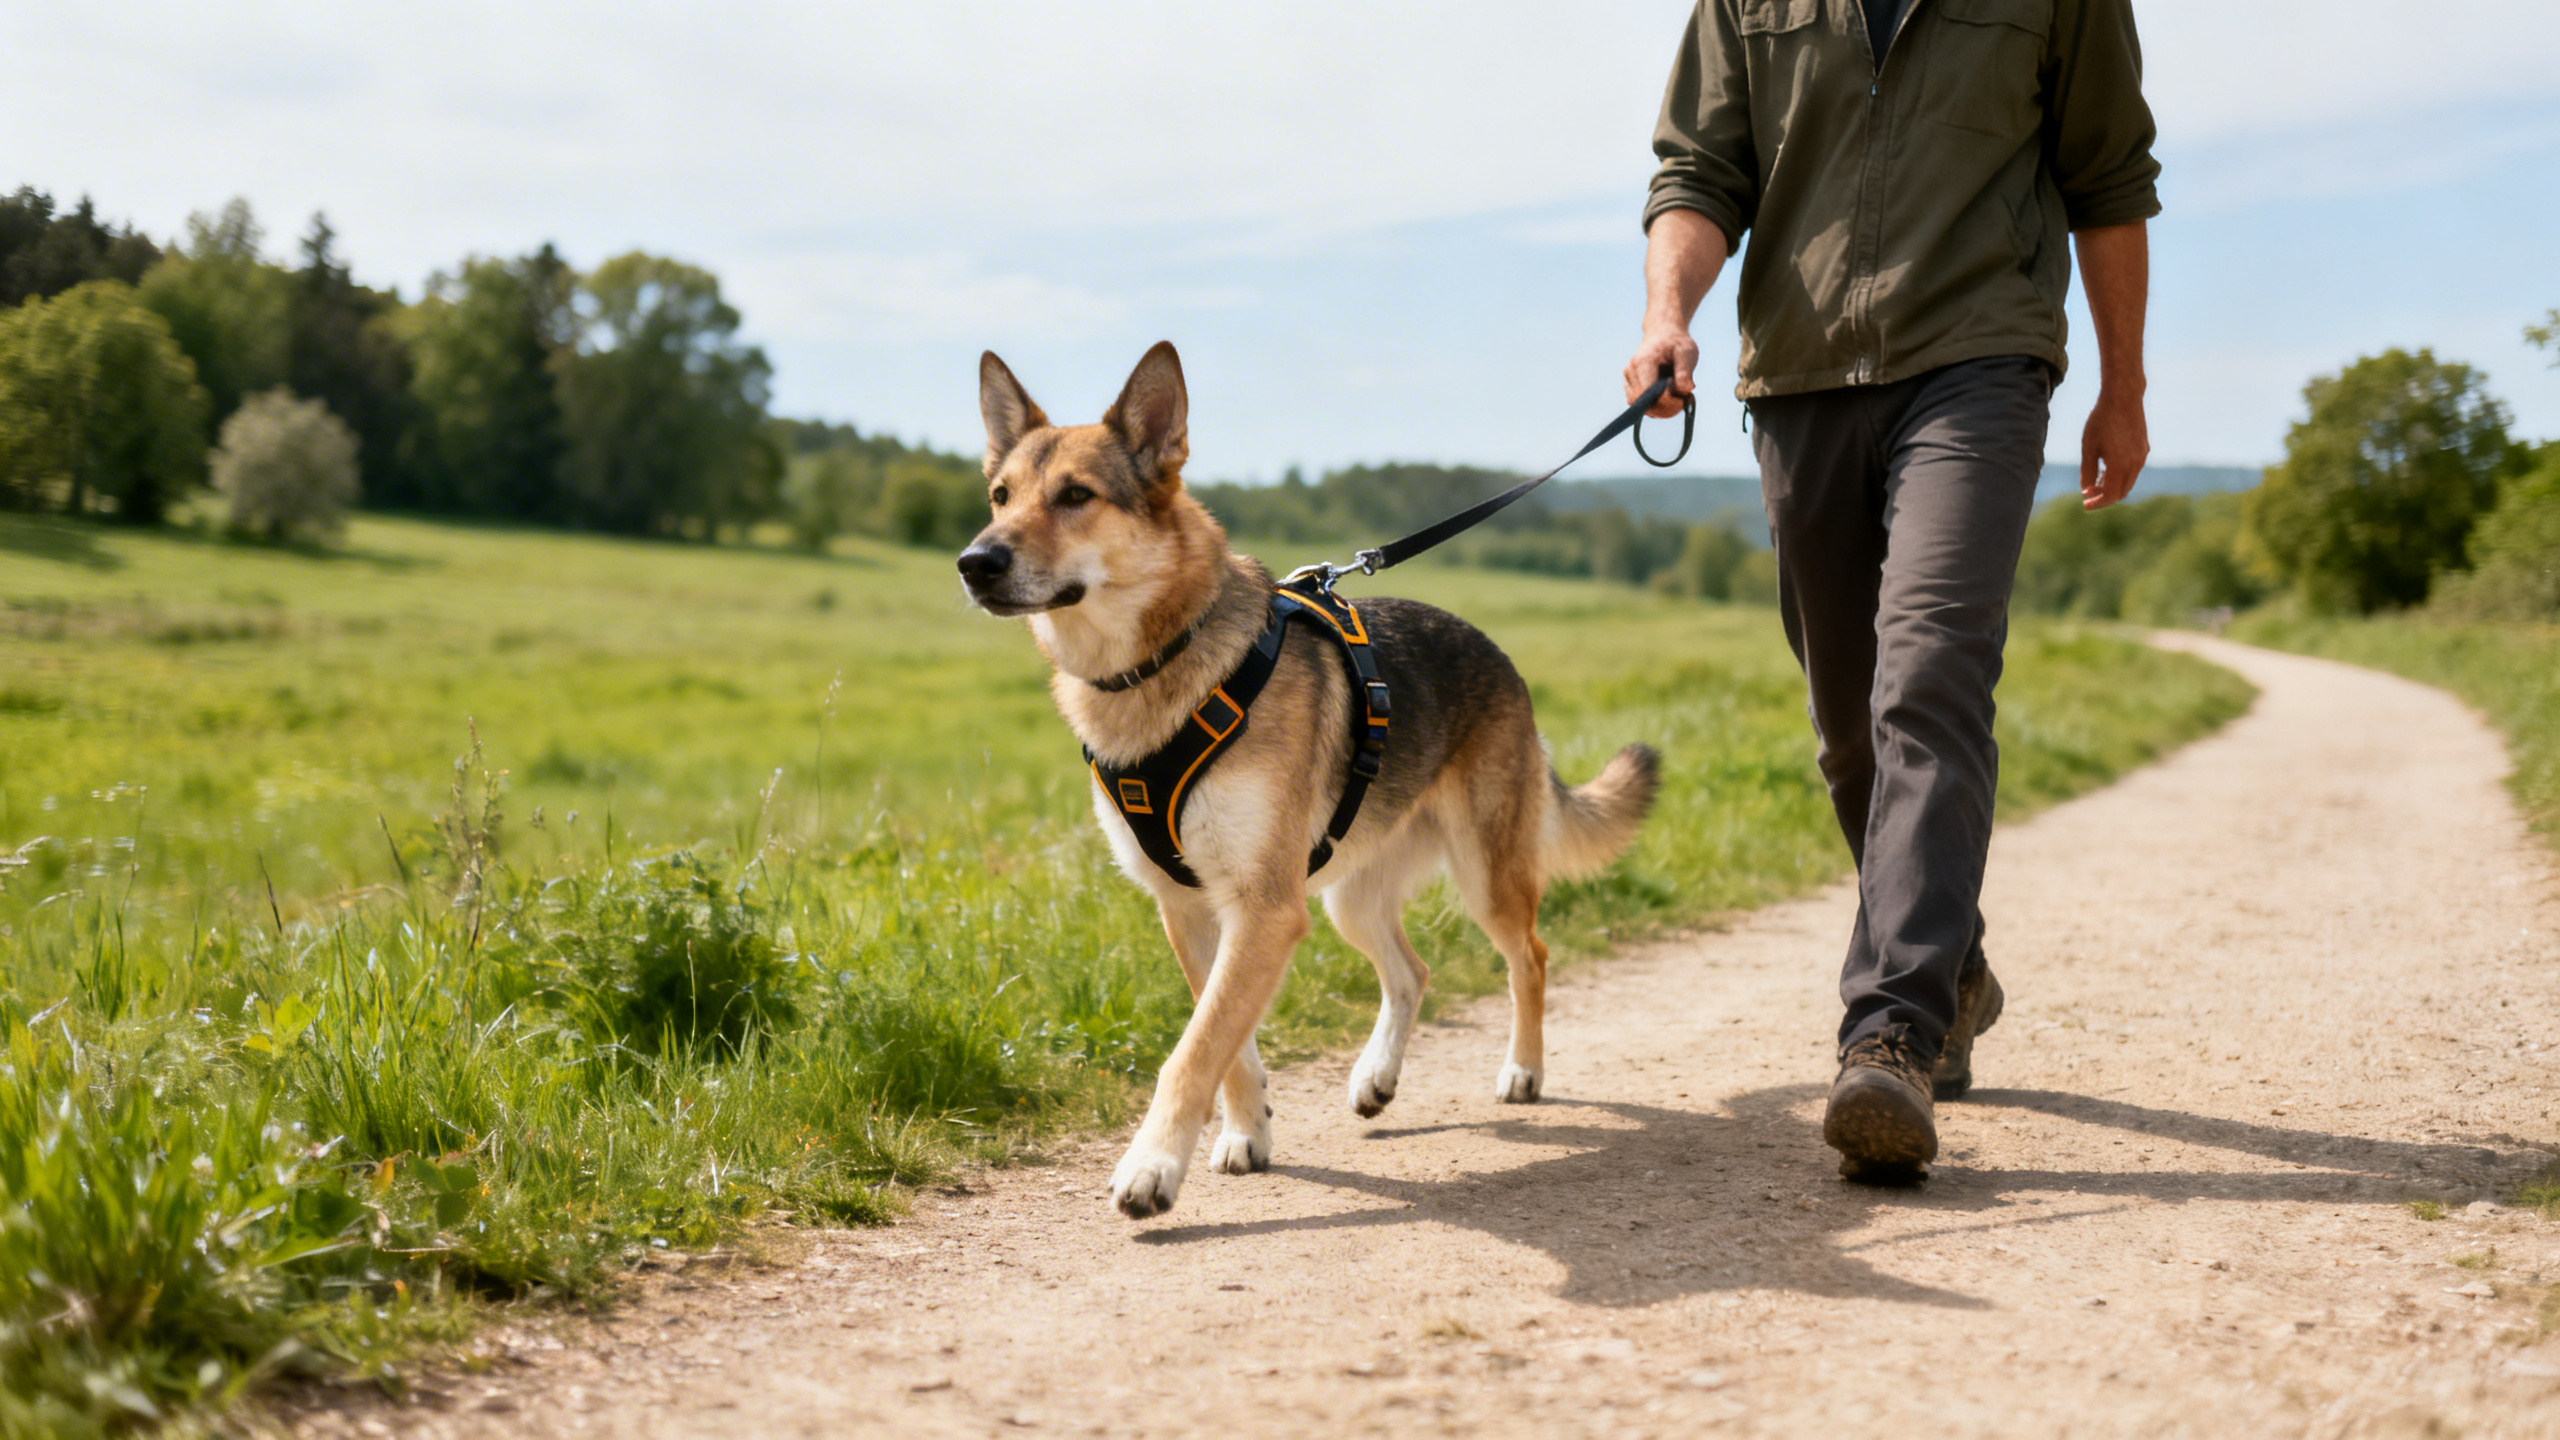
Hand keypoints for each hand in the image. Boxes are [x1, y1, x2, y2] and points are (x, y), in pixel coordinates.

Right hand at [1624, 324, 1698, 418]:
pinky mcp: (1630, 388)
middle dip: (1666, 408)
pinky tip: (1671, 396)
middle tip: (1685, 399)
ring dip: (1663, 409)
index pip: (1647, 393)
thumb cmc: (1676, 343)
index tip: (1684, 397)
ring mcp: (1628, 381)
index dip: (1665, 401)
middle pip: (1643, 404)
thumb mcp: (1687, 352)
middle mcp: (1631, 372)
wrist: (1662, 334)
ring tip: (1679, 395)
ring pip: (1643, 409)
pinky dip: (1659, 407)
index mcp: (1643, 362)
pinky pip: (1643, 406)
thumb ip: (1685, 370)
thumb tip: (1685, 390)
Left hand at [2078, 383, 2147, 510]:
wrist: (2123, 397)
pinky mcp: (2144, 448)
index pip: (2111, 495)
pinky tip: (2106, 468)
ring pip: (2128, 481)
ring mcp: (2142, 456)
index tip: (2085, 504)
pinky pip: (2133, 470)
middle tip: (2088, 495)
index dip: (2098, 503)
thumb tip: (2085, 490)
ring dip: (2113, 486)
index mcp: (2120, 466)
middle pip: (2121, 492)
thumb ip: (2087, 471)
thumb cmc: (2101, 421)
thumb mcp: (2088, 447)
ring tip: (2094, 481)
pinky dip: (2121, 475)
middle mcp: (2135, 464)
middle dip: (2105, 497)